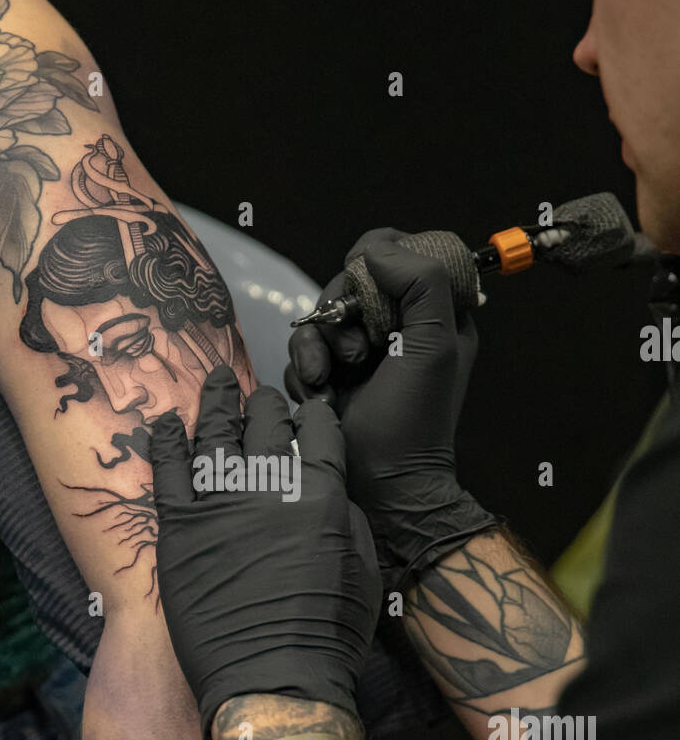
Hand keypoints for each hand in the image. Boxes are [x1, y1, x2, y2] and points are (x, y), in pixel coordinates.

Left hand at [150, 366, 381, 739]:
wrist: (273, 681)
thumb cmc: (327, 636)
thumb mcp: (363, 570)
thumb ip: (346, 519)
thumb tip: (328, 492)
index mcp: (322, 495)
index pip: (318, 431)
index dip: (313, 416)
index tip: (307, 414)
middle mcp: (270, 487)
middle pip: (266, 423)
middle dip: (266, 405)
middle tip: (260, 398)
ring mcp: (220, 504)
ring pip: (215, 434)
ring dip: (217, 403)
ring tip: (217, 382)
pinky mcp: (179, 529)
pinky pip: (168, 472)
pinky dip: (166, 442)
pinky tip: (164, 423)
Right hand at [287, 229, 496, 587]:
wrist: (383, 488)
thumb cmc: (415, 423)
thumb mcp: (433, 345)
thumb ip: (420, 282)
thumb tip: (375, 250)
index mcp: (435, 312)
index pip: (401, 253)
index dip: (378, 262)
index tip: (368, 291)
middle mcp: (398, 326)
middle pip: (350, 281)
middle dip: (340, 313)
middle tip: (353, 353)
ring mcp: (362, 351)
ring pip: (320, 316)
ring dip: (316, 345)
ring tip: (326, 381)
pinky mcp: (332, 375)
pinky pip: (304, 349)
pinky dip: (304, 369)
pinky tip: (317, 395)